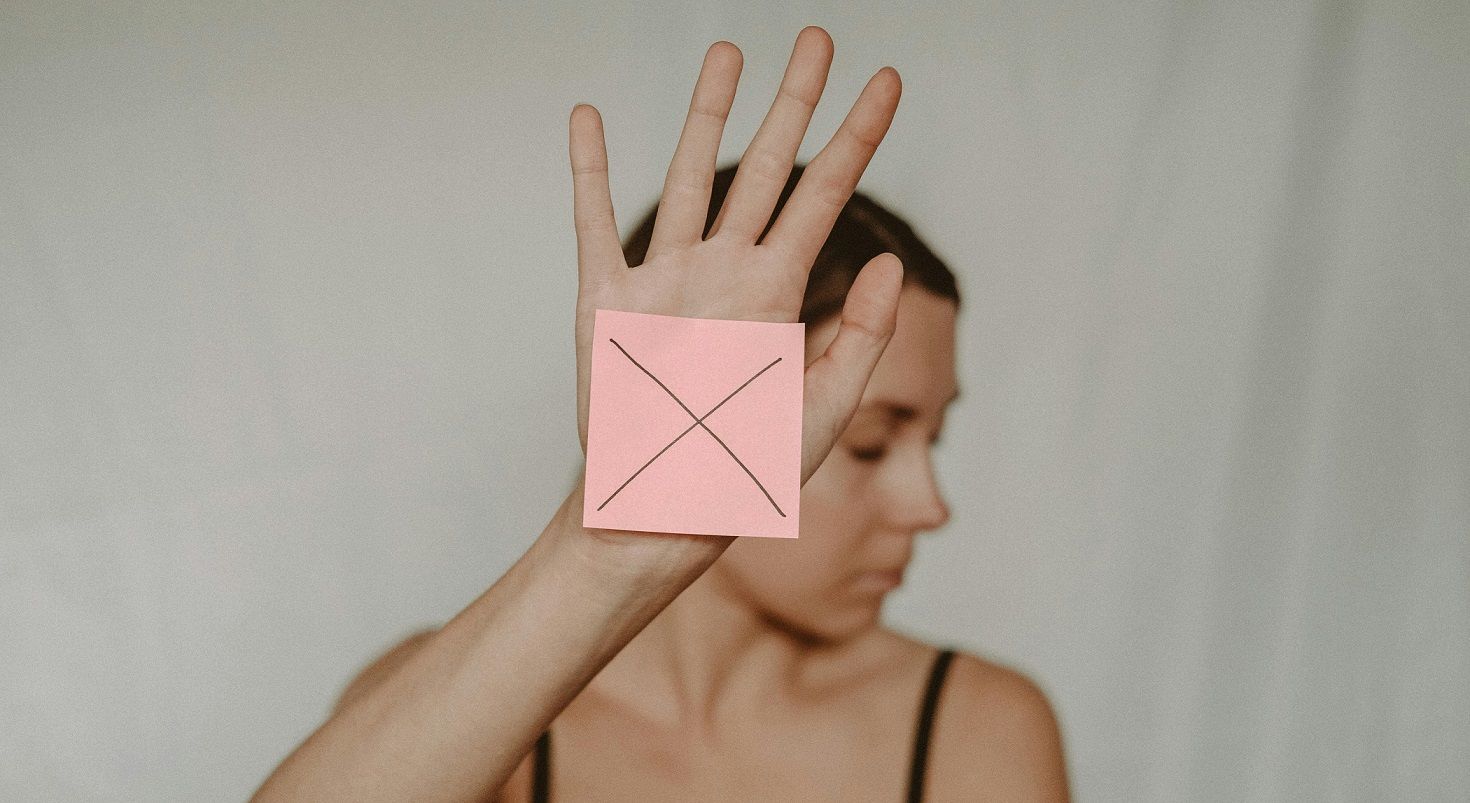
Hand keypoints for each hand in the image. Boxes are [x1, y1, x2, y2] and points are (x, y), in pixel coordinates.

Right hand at [568, 27, 902, 520]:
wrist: (661, 511)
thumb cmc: (743, 472)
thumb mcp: (819, 410)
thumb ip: (860, 337)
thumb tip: (893, 262)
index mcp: (779, 294)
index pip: (828, 196)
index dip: (859, 137)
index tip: (887, 81)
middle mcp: (726, 272)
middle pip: (766, 167)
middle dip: (793, 101)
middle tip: (816, 36)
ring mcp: (666, 280)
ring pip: (690, 175)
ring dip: (706, 113)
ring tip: (728, 53)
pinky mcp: (606, 301)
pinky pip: (595, 222)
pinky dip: (589, 170)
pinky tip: (590, 117)